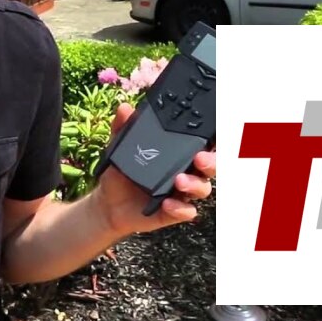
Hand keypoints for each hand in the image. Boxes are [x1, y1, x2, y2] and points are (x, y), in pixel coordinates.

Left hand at [93, 103, 215, 235]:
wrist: (108, 203)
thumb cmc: (121, 172)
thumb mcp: (119, 148)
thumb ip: (123, 128)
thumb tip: (125, 108)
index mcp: (178, 154)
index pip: (202, 144)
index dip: (213, 140)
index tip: (212, 135)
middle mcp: (186, 172)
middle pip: (211, 166)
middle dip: (212, 162)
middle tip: (199, 158)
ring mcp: (181, 193)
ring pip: (203, 188)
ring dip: (195, 184)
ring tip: (179, 181)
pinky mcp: (174, 212)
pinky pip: (187, 211)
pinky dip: (180, 208)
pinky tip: (167, 203)